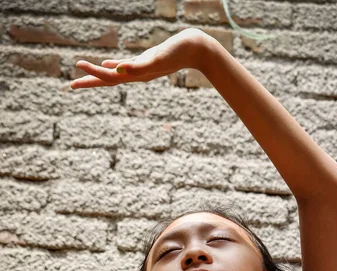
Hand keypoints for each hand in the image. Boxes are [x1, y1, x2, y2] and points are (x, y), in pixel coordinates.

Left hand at [70, 28, 208, 89]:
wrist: (196, 50)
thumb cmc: (177, 53)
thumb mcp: (156, 58)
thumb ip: (138, 67)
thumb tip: (118, 71)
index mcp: (136, 75)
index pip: (109, 78)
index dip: (92, 74)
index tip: (76, 67)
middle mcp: (137, 74)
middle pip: (108, 80)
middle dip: (90, 82)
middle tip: (71, 85)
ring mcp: (142, 69)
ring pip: (115, 74)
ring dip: (99, 75)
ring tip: (85, 74)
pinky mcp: (146, 62)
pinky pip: (126, 67)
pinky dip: (114, 67)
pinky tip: (109, 65)